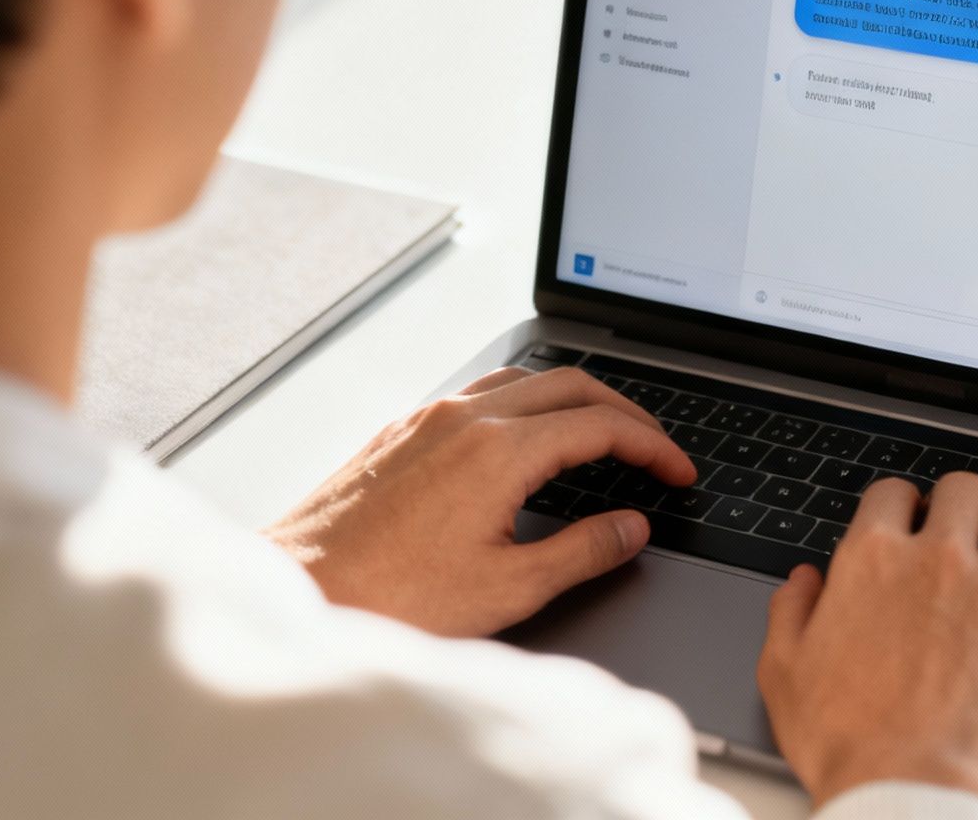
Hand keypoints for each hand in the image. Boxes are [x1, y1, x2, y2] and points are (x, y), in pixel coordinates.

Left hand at [264, 366, 695, 636]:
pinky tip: (525, 442)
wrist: (301, 589)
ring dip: (572, 400)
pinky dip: (523, 406)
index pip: (602, 425)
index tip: (676, 472)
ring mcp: (428, 419)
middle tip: (654, 448)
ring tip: (600, 436)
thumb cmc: (390, 598)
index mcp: (500, 451)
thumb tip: (630, 527)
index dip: (653, 446)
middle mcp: (464, 419)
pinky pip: (478, 394)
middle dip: (624, 411)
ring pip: (522, 379)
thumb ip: (583, 551)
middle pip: (570, 384)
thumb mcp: (509, 588)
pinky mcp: (400, 431)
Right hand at [757, 474, 977, 812]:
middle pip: (965, 488)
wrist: (911, 794)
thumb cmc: (848, 744)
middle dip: (963, 507)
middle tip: (963, 537)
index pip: (894, 491)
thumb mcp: (784, 674)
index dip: (900, 507)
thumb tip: (802, 582)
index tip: (907, 527)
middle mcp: (939, 562)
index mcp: (874, 561)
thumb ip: (791, 613)